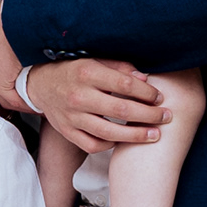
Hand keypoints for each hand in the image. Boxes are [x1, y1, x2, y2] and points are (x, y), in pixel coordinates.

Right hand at [0, 19, 167, 153]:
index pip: (125, 84)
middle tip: (166, 117)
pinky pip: (92, 145)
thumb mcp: (93, 60)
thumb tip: (145, 77)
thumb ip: (119, 67)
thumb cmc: (72, 70)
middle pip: (122, 110)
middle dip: (149, 115)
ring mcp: (72, 116)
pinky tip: (122, 141)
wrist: (40, 84)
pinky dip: (109, 145)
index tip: (160, 97)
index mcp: (87, 73)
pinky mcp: (67, 131)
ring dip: (136, 135)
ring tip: (155, 135)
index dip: (147, 92)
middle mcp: (79, 96)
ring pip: (110, 132)